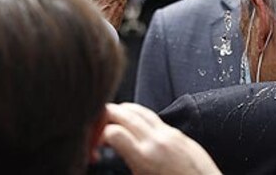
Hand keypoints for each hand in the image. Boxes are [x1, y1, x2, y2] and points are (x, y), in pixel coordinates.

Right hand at [102, 103, 220, 174]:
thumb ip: (128, 164)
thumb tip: (112, 155)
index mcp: (145, 158)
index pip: (112, 132)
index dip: (97, 136)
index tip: (95, 145)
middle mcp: (157, 141)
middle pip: (122, 113)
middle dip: (104, 116)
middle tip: (96, 127)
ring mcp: (170, 135)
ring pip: (138, 110)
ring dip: (122, 112)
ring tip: (112, 122)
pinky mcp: (181, 135)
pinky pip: (155, 118)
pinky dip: (140, 118)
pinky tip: (137, 129)